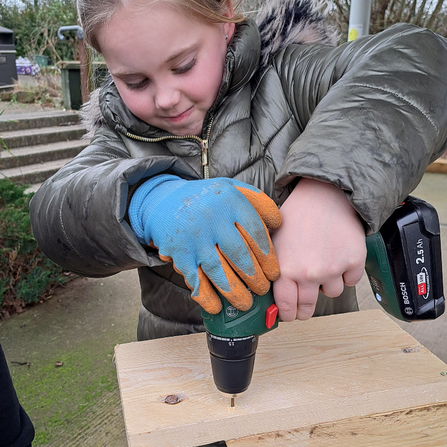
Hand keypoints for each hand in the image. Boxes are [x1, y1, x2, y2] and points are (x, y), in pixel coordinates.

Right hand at [129, 175, 281, 313]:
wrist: (164, 201)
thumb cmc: (206, 199)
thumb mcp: (233, 188)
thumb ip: (258, 202)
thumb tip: (277, 225)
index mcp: (230, 202)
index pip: (256, 233)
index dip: (268, 257)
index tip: (274, 273)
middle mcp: (212, 219)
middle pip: (240, 255)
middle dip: (255, 278)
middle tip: (263, 289)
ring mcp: (194, 238)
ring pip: (218, 271)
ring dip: (235, 292)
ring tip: (246, 303)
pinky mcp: (178, 253)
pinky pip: (194, 279)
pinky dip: (205, 296)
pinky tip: (216, 307)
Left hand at [271, 178, 365, 320]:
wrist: (326, 195)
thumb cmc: (298, 214)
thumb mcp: (275, 239)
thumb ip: (274, 266)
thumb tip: (273, 293)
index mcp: (285, 268)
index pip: (285, 306)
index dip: (287, 314)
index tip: (288, 315)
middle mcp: (308, 273)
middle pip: (308, 307)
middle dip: (304, 310)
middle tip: (304, 307)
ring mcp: (333, 269)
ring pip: (331, 293)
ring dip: (327, 284)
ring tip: (323, 264)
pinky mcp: (354, 262)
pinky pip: (350, 281)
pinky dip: (346, 273)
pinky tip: (338, 256)